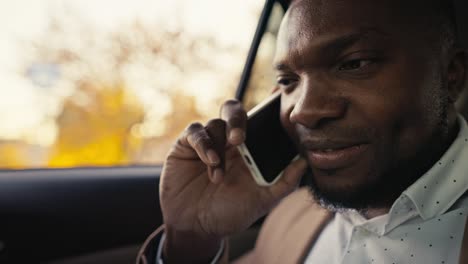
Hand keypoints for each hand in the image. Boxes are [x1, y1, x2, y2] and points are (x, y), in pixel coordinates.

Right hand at [160, 99, 307, 262]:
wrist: (195, 228)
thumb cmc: (229, 213)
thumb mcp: (261, 201)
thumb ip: (284, 183)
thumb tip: (305, 162)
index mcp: (249, 149)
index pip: (258, 120)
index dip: (265, 108)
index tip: (275, 100)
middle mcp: (228, 142)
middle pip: (233, 110)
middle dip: (237, 120)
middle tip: (239, 139)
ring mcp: (207, 142)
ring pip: (215, 124)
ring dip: (218, 149)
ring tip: (217, 176)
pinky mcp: (186, 146)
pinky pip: (195, 132)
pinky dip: (203, 144)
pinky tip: (209, 163)